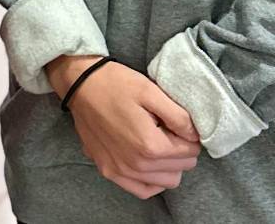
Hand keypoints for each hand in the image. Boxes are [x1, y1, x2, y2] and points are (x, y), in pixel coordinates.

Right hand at [47, 55, 200, 198]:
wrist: (79, 83)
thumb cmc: (115, 83)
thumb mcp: (151, 91)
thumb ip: (179, 116)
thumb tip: (195, 135)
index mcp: (149, 145)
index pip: (190, 151)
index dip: (189, 136)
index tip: (179, 122)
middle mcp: (136, 165)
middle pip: (181, 168)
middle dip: (181, 150)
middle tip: (169, 129)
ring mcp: (120, 171)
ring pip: (165, 182)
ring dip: (169, 165)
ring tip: (157, 142)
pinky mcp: (108, 170)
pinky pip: (142, 190)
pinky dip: (151, 180)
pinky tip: (148, 161)